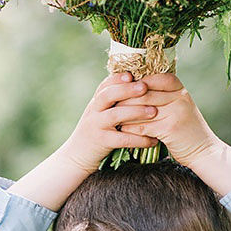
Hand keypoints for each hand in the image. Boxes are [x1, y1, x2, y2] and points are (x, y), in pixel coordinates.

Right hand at [9, 74, 157, 210]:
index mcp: (95, 103)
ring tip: (154, 111)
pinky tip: (152, 140)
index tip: (132, 74)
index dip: (117, 78)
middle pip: (107, 95)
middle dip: (126, 90)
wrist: (76, 157)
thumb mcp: (99, 114)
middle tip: (145, 87)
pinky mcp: (101, 143)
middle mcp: (93, 111)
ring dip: (135, 112)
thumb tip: (137, 87)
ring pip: (115, 115)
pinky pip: (121, 140)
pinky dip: (138, 139)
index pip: (105, 85)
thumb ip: (112, 103)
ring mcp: (96, 127)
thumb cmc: (94, 133)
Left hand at [115, 74, 216, 165]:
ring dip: (125, 113)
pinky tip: (122, 130)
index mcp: (181, 90)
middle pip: (145, 93)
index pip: (155, 78)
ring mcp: (176, 112)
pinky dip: (130, 128)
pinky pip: (143, 125)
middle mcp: (180, 98)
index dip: (137, 82)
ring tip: (113, 116)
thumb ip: (162, 96)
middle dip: (125, 98)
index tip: (123, 88)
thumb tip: (134, 87)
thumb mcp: (179, 106)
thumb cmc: (187, 129)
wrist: (204, 151)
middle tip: (111, 103)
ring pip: (141, 109)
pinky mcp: (170, 129)